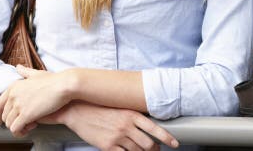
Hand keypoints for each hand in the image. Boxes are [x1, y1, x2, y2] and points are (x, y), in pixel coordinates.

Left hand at [0, 65, 72, 136]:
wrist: (64, 86)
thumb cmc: (54, 80)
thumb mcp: (37, 73)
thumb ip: (25, 72)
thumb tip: (18, 67)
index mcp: (14, 87)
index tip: (2, 119)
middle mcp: (13, 96)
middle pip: (3, 115)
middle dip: (11, 121)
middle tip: (21, 123)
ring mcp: (18, 106)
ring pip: (9, 123)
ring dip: (18, 127)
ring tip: (29, 125)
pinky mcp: (26, 115)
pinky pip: (15, 129)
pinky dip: (20, 131)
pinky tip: (30, 128)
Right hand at [40, 101, 178, 150]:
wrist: (77, 110)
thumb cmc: (99, 106)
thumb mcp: (119, 106)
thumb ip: (132, 115)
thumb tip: (146, 123)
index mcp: (132, 114)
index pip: (154, 128)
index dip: (167, 138)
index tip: (175, 143)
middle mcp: (126, 126)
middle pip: (148, 144)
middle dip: (154, 150)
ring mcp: (117, 137)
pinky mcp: (107, 146)